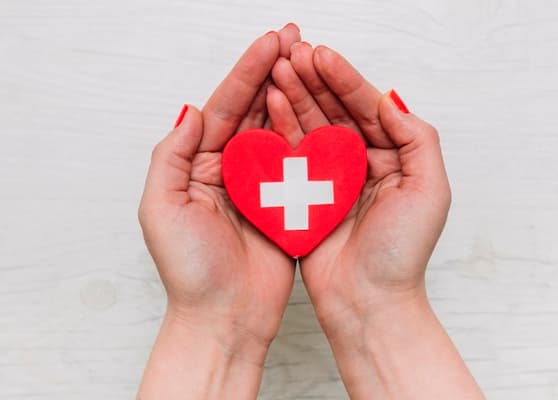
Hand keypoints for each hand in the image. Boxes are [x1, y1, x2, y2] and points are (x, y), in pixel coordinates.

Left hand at [137, 24, 300, 398]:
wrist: (224, 318)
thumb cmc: (190, 272)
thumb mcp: (161, 209)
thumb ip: (173, 156)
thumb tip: (193, 111)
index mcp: (199, 166)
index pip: (226, 108)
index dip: (246, 72)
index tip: (270, 43)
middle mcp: (229, 170)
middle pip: (253, 110)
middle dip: (273, 72)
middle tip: (296, 39)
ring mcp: (260, 185)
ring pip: (278, 130)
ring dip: (293, 95)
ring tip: (312, 63)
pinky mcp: (286, 204)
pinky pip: (299, 163)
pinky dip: (310, 136)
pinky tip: (324, 111)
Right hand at [268, 43, 482, 397]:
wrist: (368, 302)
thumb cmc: (401, 254)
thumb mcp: (429, 190)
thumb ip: (417, 139)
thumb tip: (389, 99)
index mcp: (394, 157)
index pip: (367, 107)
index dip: (345, 79)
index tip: (322, 56)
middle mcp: (362, 163)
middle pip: (336, 111)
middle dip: (315, 81)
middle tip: (292, 55)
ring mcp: (332, 178)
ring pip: (312, 127)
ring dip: (295, 98)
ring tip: (276, 72)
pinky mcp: (306, 195)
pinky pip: (293, 156)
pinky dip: (282, 130)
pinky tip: (269, 108)